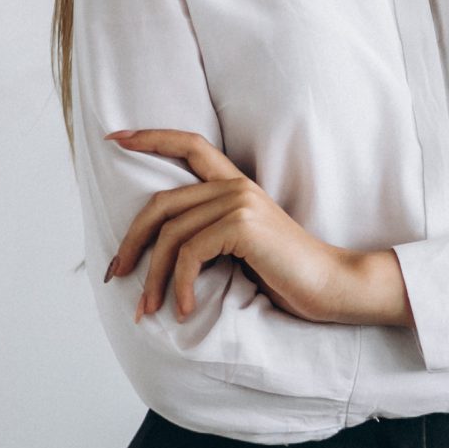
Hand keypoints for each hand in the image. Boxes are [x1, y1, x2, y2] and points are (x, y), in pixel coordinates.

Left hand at [104, 129, 395, 325]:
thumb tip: (157, 251)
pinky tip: (184, 309)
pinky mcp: (242, 225)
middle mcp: (236, 187)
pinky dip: (179, 287)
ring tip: (148, 309)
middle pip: (161, 204)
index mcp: (238, 185)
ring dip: (152, 278)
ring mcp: (240, 202)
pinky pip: (188, 255)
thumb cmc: (288, 275)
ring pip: (170, 236)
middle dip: (131, 241)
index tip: (115, 138)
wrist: (333, 286)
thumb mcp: (242, 249)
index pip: (191, 146)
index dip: (151, 138)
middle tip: (116, 273)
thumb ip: (210, 234)